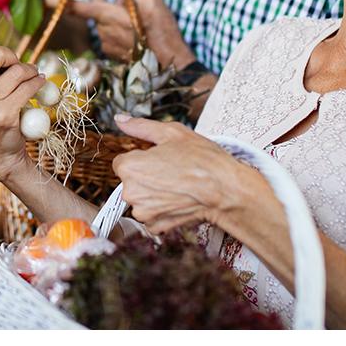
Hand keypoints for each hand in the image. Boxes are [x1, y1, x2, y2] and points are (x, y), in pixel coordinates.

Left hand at [66, 0, 193, 67]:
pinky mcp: (113, 54)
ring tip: (138, 19)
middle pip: (95, 10)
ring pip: (105, 23)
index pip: (77, 7)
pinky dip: (120, 30)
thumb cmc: (161, 30)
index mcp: (108, 16)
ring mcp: (107, 45)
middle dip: (105, 0)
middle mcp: (103, 31)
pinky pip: (112, 35)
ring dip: (115, 16)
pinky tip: (138, 33)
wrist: (169, 64)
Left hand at [111, 115, 252, 233]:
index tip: (158, 160)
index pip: (122, 162)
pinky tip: (177, 200)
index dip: (141, 159)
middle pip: (130, 182)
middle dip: (146, 177)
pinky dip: (161, 210)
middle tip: (171, 172)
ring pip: (141, 199)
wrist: (224, 190)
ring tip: (176, 186)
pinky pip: (151, 216)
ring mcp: (143, 212)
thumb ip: (140, 126)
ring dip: (153, 194)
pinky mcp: (155, 226)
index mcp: (130, 167)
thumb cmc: (201, 160)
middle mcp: (131, 192)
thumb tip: (121, 119)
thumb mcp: (171, 133)